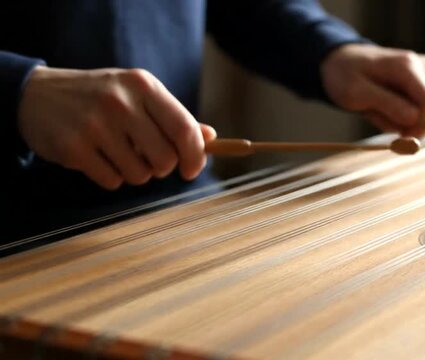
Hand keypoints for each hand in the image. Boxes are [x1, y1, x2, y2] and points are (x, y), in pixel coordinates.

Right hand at [18, 67, 216, 189]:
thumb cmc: (101, 97)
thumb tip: (210, 138)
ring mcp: (95, 125)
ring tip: (118, 152)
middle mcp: (120, 102)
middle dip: (161, 167)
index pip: (185, 129)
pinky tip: (97, 157)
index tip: (192, 170)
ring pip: (140, 175)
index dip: (196, 156)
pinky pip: (113, 182)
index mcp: (143, 86)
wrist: (38, 95)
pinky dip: (110, 177)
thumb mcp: (138, 95)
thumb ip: (174, 116)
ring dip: (135, 172)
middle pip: (165, 159)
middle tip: (147, 157)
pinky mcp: (74, 148)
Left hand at [321, 44, 424, 137]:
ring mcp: (424, 75)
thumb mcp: (356, 93)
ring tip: (377, 109)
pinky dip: (400, 118)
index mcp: (408, 66)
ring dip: (399, 122)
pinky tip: (385, 109)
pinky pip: (419, 113)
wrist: (343, 62)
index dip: (421, 127)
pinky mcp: (422, 85)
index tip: (400, 137)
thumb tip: (415, 118)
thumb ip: (387, 104)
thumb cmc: (346, 76)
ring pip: (424, 116)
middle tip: (377, 116)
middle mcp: (422, 67)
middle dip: (406, 124)